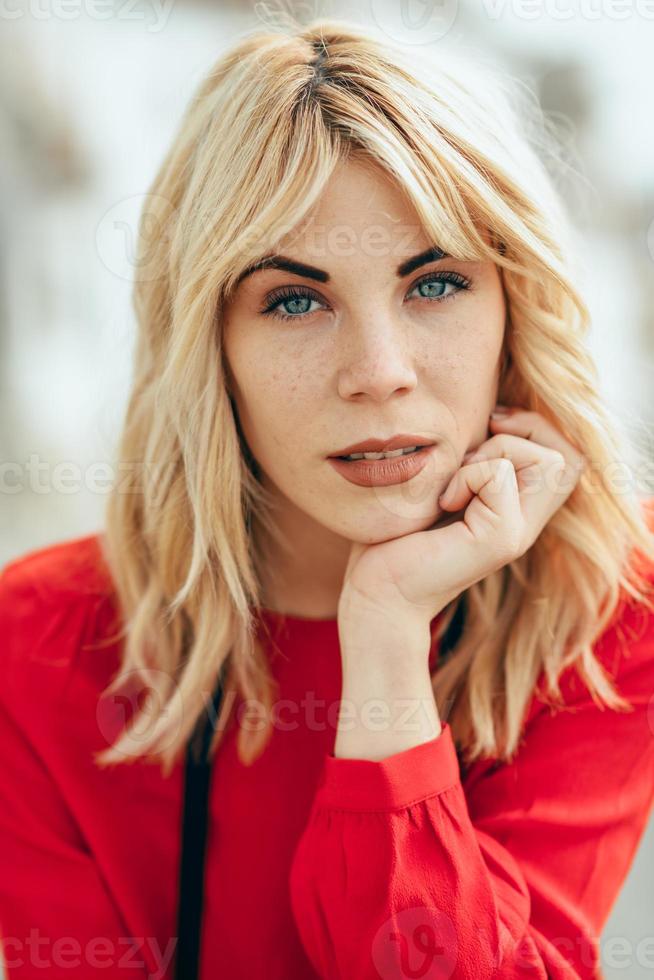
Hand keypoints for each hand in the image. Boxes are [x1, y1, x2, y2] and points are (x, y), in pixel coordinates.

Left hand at [337, 405, 585, 639]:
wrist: (377, 593)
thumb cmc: (394, 540)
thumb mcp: (439, 485)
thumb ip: (469, 460)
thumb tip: (487, 414)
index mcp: (515, 511)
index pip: (568, 458)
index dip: (536, 429)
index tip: (490, 426)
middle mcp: (525, 525)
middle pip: (569, 457)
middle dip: (526, 432)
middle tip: (476, 449)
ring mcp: (517, 534)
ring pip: (548, 460)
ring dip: (497, 452)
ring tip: (457, 481)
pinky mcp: (501, 539)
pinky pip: (500, 473)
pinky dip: (467, 474)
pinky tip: (442, 502)